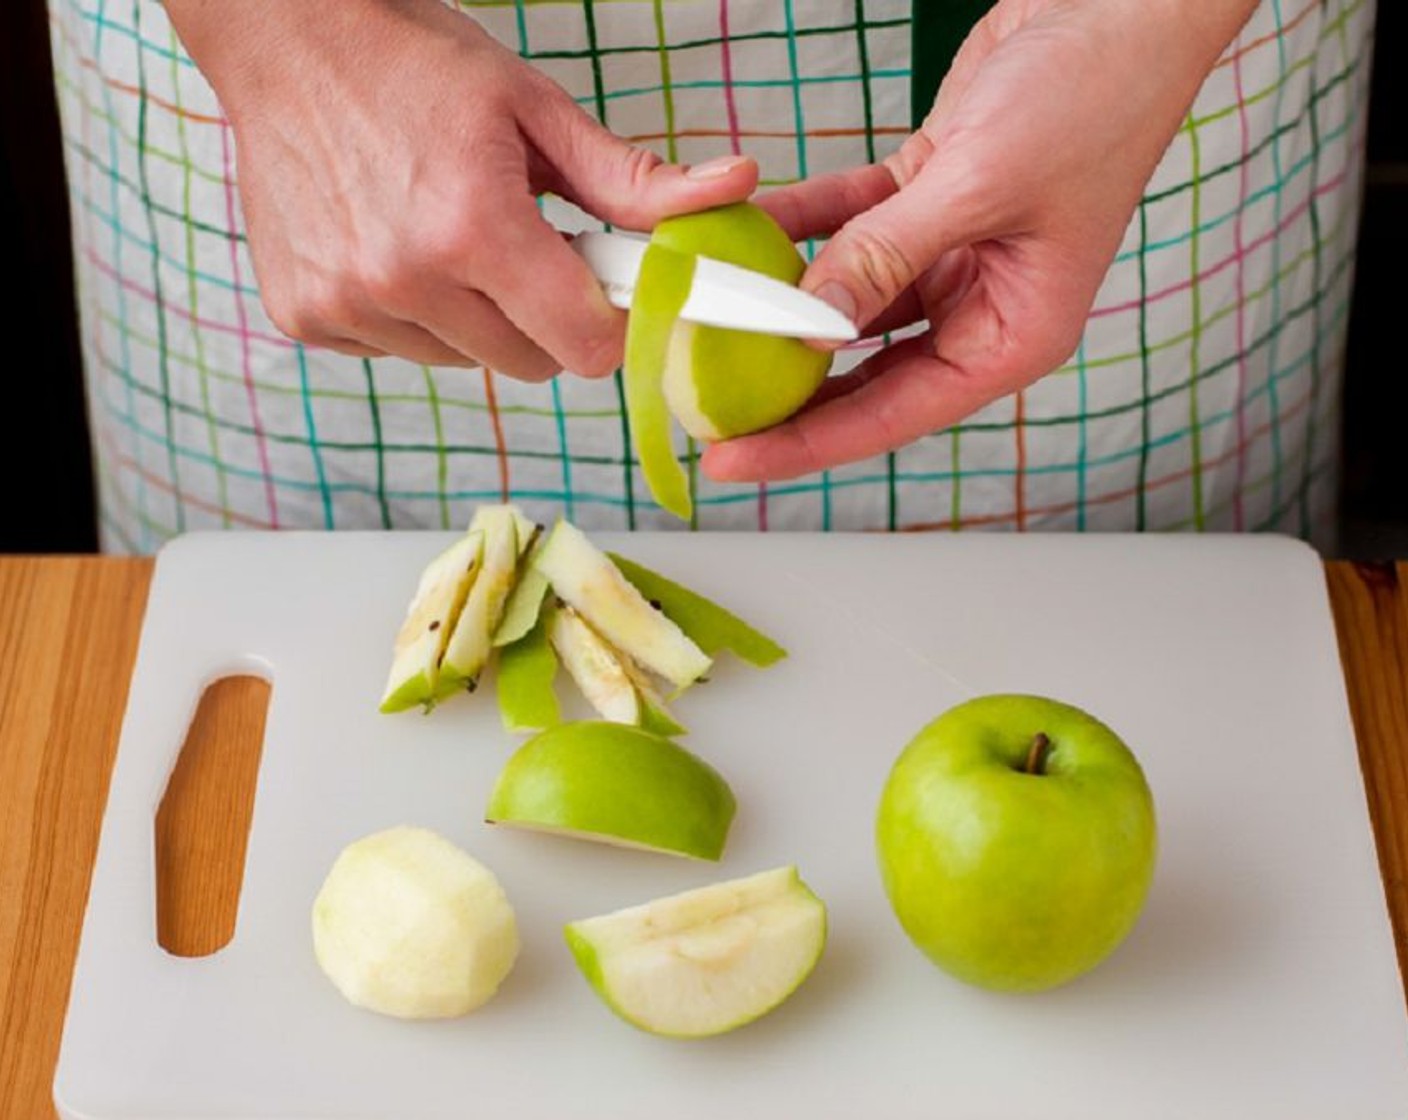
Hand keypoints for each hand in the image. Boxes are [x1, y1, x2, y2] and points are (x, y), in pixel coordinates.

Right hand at [167, 0, 756, 378]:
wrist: (287, 39)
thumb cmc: (415, 63)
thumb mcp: (536, 109)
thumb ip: (632, 177)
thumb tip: (735, 187)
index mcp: (473, 228)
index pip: (583, 347)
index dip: (608, 325)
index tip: (604, 291)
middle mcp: (405, 280)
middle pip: (529, 364)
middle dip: (547, 319)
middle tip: (527, 249)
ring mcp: (349, 305)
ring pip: (466, 362)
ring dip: (479, 319)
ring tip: (451, 237)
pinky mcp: (309, 317)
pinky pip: (400, 351)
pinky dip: (415, 317)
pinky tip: (397, 248)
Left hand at [703, 0, 1256, 479]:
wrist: (1122, 2)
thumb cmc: (1091, 97)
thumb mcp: (980, 186)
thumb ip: (886, 257)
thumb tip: (807, 328)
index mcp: (1012, 335)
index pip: (894, 413)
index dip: (807, 442)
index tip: (731, 461)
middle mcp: (981, 307)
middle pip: (864, 374)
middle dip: (784, 393)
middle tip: (702, 408)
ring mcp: (953, 255)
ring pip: (849, 304)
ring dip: (783, 308)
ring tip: (708, 329)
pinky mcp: (929, 200)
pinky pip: (849, 226)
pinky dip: (802, 227)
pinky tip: (747, 234)